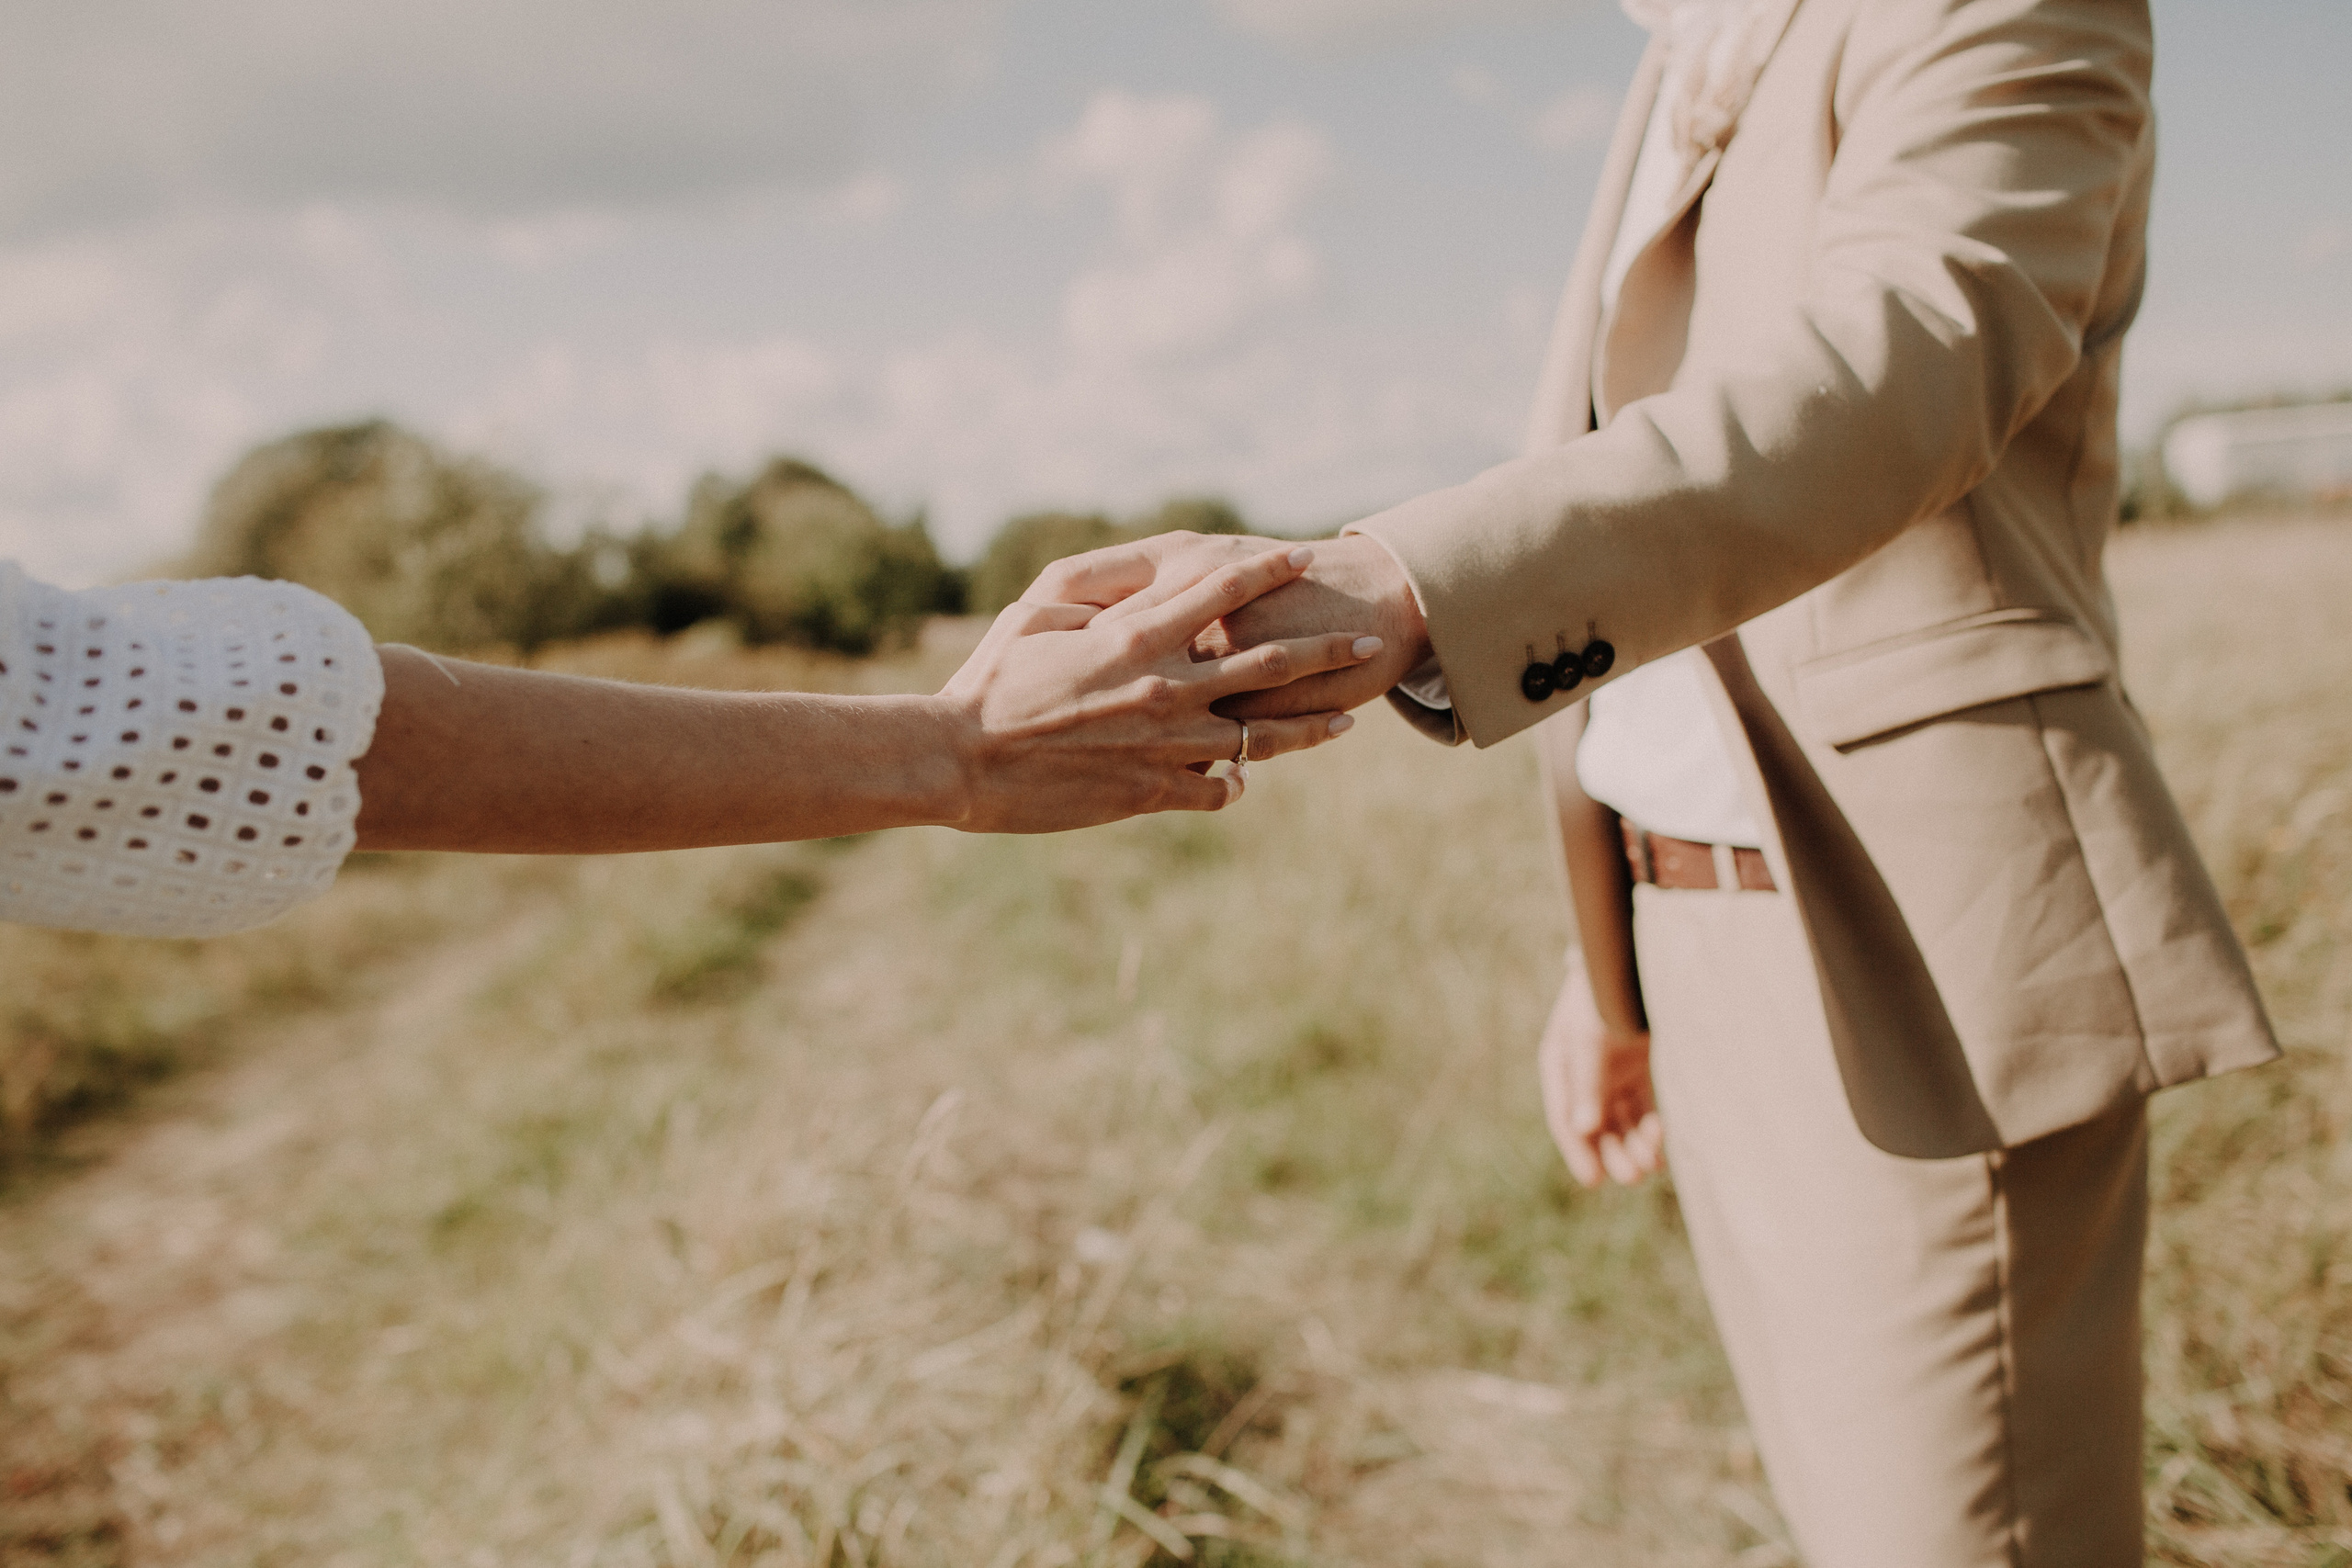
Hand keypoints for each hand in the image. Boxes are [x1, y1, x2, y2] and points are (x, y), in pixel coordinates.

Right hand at [939, 545, 1378, 832]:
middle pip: (1268, 663)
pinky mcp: (1152, 791)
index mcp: (1136, 638)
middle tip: (1367, 641)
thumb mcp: (1033, 619)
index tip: (1300, 560)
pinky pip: (1216, 789)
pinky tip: (1241, 780)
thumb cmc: (986, 684)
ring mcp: (1166, 743)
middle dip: (1325, 649)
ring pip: (1261, 734)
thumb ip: (1087, 608)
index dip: (1266, 573)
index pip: (1219, 592)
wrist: (964, 760)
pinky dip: (1231, 783)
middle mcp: (1165, 687)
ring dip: (1307, 726)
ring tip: (1344, 722)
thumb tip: (1117, 603)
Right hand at [1537, 955, 1663, 1186]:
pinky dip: (1650, 1127)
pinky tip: (1661, 1139)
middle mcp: (1582, 1074)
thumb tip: (1583, 1129)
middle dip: (1612, 1153)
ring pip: (1620, 1121)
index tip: (1595, 1181)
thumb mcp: (1591, 1040)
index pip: (1565, 1118)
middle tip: (1633, 1177)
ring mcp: (1611, 1072)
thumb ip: (1588, 1084)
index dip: (1578, 1151)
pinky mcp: (1636, 1068)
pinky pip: (1641, 1108)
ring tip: (1652, 1164)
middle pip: (1594, 1126)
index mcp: (1560, 1065)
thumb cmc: (1605, 996)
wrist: (1635, 961)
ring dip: (1633, 1145)